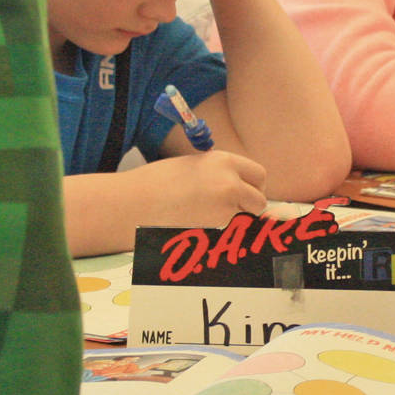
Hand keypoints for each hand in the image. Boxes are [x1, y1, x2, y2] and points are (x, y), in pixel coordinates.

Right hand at [141, 150, 267, 225]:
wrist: (135, 203)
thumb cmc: (158, 183)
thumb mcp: (196, 165)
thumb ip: (221, 173)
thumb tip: (242, 188)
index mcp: (224, 161)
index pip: (259, 175)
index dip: (254, 186)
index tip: (246, 192)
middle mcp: (230, 182)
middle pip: (260, 200)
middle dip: (251, 207)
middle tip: (233, 210)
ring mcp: (225, 208)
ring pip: (245, 219)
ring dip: (234, 221)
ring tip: (204, 215)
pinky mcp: (216, 230)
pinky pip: (228, 233)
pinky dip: (219, 232)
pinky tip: (196, 224)